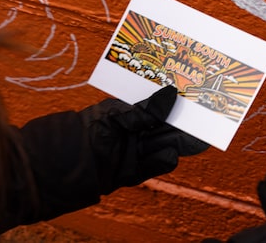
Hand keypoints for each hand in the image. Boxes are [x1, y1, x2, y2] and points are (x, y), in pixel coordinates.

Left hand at [79, 85, 208, 193]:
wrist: (58, 164)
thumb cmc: (84, 131)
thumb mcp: (115, 115)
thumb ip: (145, 110)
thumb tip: (172, 93)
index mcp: (128, 115)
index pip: (158, 109)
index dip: (176, 106)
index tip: (194, 101)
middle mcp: (132, 134)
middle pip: (166, 128)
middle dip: (185, 125)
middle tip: (206, 121)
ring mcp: (132, 153)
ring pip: (163, 146)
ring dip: (181, 143)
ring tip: (199, 138)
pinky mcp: (130, 173)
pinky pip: (152, 166)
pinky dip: (163, 161)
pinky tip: (172, 154)